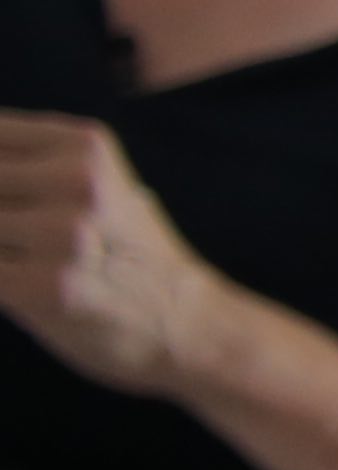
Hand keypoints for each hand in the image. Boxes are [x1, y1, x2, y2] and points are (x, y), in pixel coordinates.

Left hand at [0, 110, 230, 392]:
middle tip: (24, 236)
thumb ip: (25, 167)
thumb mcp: (91, 185)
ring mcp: (64, 234)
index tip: (15, 204)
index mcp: (84, 146)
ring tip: (26, 260)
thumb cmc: (121, 255)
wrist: (187, 323)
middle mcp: (77, 181)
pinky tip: (23, 286)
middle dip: (0, 212)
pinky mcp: (47, 286)